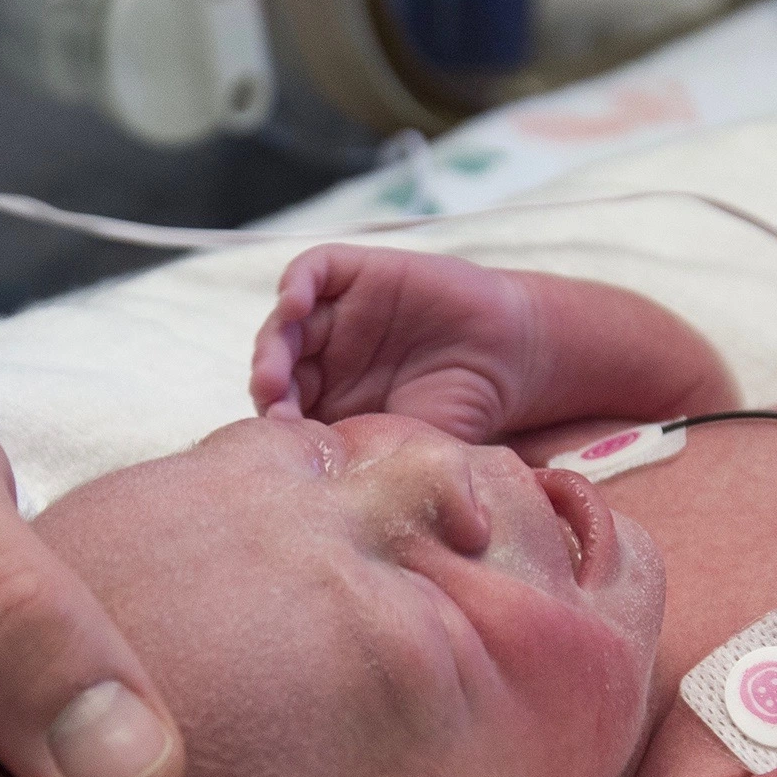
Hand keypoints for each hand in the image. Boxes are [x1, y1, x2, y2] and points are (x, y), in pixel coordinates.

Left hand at [250, 244, 536, 442]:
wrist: (508, 359)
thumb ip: (373, 464)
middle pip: (276, 368)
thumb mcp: (415, 449)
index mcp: (328, 406)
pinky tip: (294, 303)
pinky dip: (296, 284)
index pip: (285, 412)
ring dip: (273, 343)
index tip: (283, 443)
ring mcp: (336, 316)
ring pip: (286, 324)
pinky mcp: (354, 276)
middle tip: (270, 399)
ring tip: (274, 368)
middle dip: (268, 384)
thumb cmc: (463, 411)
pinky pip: (312, 271)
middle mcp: (324, 360)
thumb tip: (331, 504)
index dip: (277, 425)